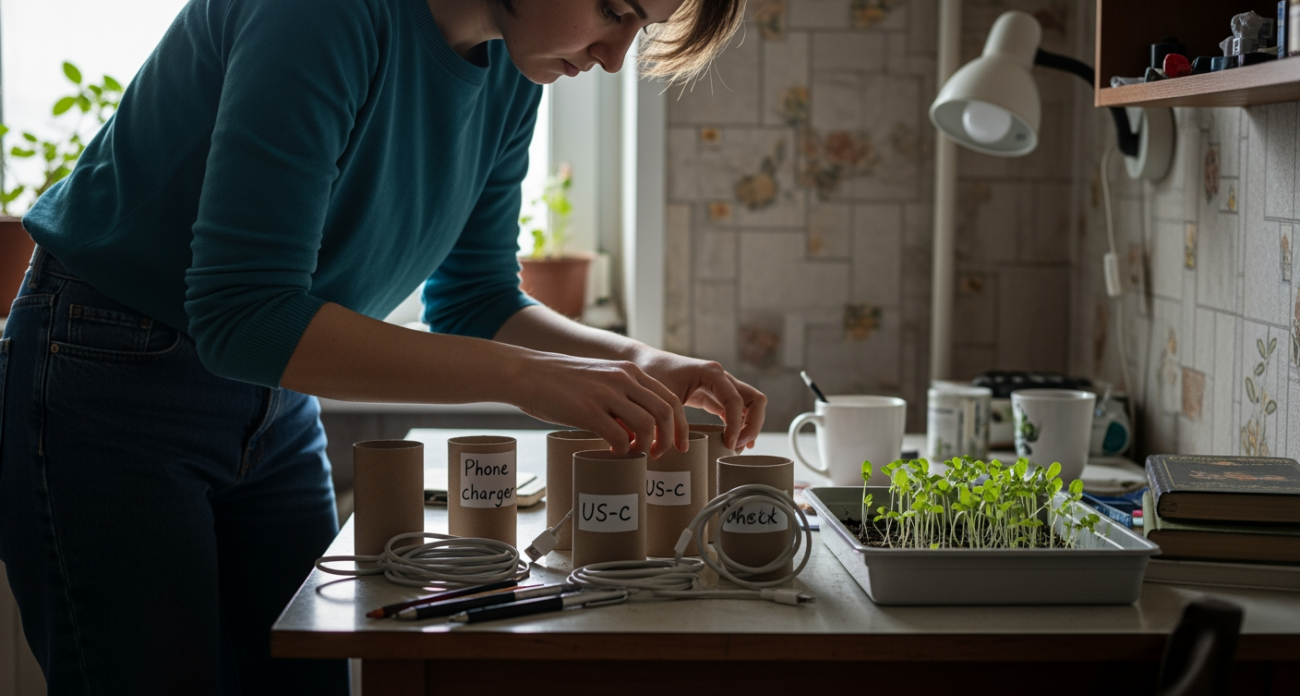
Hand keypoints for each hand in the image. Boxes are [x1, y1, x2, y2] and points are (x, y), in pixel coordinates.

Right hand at [510, 352, 688, 457]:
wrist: (527, 373)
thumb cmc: (560, 381)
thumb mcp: (600, 378)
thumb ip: (622, 397)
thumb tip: (637, 430)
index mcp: (629, 371)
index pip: (669, 398)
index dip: (680, 425)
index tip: (679, 444)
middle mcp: (623, 379)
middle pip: (665, 412)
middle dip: (670, 439)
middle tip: (660, 455)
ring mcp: (606, 394)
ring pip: (647, 425)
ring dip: (648, 446)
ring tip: (637, 454)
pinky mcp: (588, 410)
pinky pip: (620, 436)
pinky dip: (623, 450)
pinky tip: (614, 453)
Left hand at [629, 348, 766, 450]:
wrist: (642, 363)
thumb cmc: (651, 376)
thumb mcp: (662, 397)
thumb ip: (674, 419)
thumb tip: (681, 449)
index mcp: (712, 373)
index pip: (736, 401)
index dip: (737, 426)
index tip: (728, 445)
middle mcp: (722, 377)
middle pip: (756, 400)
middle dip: (752, 425)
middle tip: (737, 447)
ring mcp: (722, 386)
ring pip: (752, 405)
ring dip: (750, 426)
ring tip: (737, 449)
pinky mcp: (716, 396)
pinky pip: (739, 411)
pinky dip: (742, 425)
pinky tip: (737, 443)